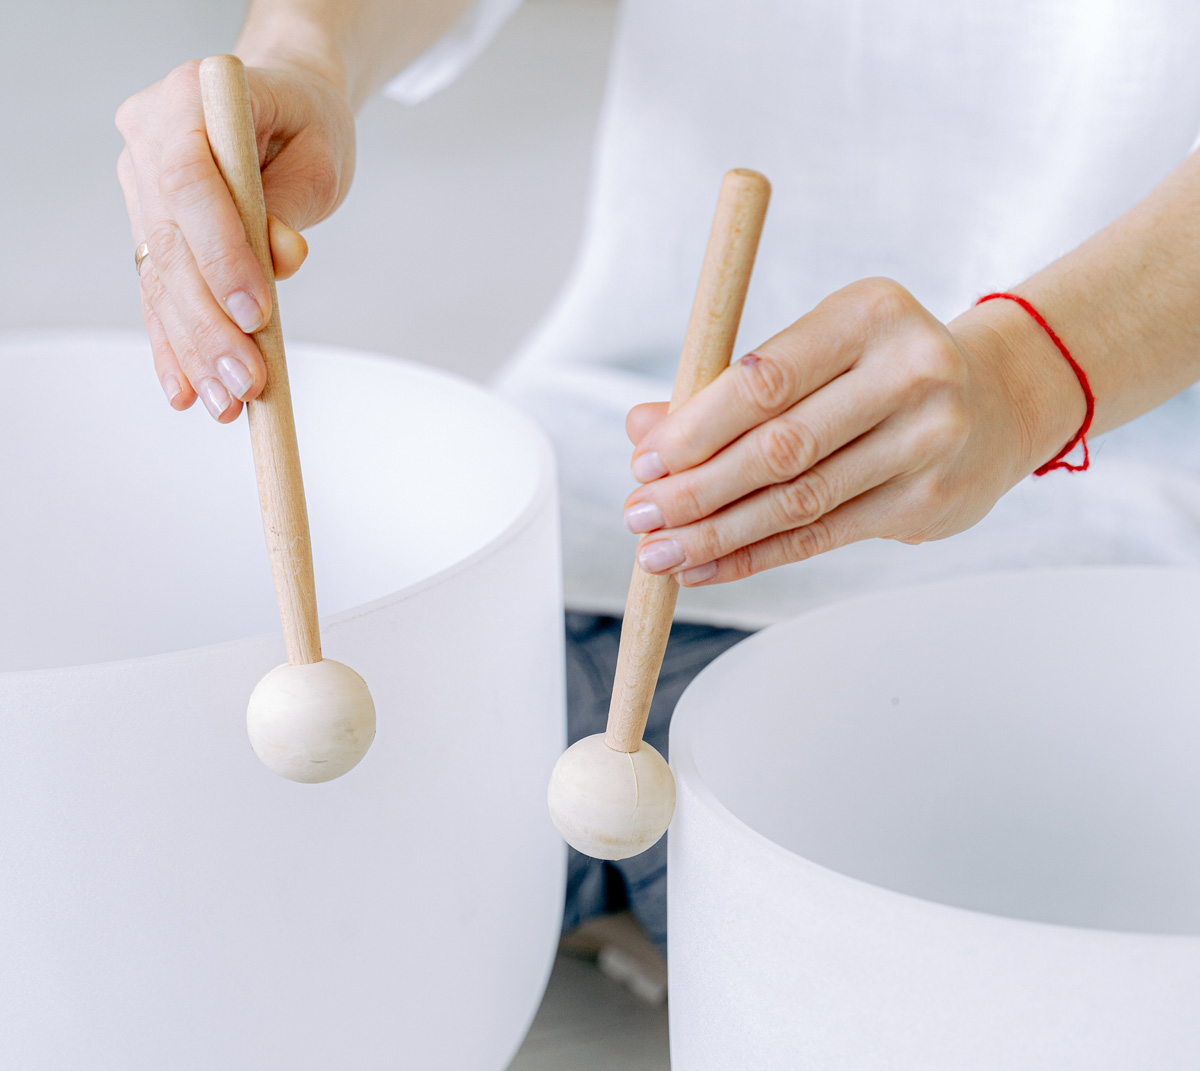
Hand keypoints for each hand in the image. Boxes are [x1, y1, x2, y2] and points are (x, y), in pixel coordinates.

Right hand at [116, 59, 354, 419]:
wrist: (284, 104)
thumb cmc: (307, 122)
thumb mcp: (319, 154)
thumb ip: (293, 204)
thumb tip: (280, 258)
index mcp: (188, 98)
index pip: (190, 182)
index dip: (220, 253)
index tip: (258, 313)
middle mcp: (149, 140)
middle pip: (170, 245)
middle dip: (210, 324)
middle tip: (248, 382)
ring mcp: (140, 186)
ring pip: (160, 280)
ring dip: (194, 350)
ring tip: (227, 403)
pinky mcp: (148, 228)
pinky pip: (156, 294)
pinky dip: (174, 346)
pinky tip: (186, 391)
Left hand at [622, 277, 1081, 585]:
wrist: (997, 402)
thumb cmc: (877, 370)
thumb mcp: (814, 352)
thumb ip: (727, 387)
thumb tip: (642, 429)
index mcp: (869, 314)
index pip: (766, 379)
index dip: (697, 427)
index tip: (646, 460)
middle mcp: (910, 373)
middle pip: (780, 447)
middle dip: (697, 489)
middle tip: (640, 515)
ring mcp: (928, 442)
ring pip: (799, 501)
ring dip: (717, 533)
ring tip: (661, 553)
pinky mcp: (928, 501)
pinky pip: (822, 537)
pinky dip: (755, 556)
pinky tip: (706, 568)